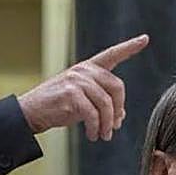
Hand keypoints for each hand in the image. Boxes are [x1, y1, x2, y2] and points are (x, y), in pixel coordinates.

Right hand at [17, 34, 148, 140]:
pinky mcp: (71, 95)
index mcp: (88, 68)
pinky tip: (92, 135)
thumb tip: (121, 116)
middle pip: (117, 87)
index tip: (144, 39)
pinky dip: (96, 128)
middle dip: (118, 109)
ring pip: (106, 104)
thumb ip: (102, 102)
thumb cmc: (58, 106)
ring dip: (107, 124)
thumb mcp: (83, 100)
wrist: (31, 112)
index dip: (129, 47)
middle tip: (114, 126)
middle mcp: (84, 70)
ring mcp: (77, 81)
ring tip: (103, 135)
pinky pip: (93, 114)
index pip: (112, 54)